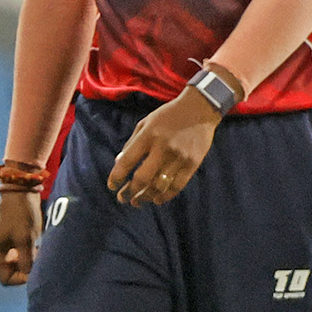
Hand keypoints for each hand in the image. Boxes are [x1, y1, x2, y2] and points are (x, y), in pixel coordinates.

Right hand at [0, 189, 42, 285]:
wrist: (21, 191)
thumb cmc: (22, 215)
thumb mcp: (25, 239)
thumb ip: (26, 260)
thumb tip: (29, 276)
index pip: (6, 279)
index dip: (22, 279)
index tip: (35, 270)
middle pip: (11, 272)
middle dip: (26, 269)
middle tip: (38, 258)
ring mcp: (2, 245)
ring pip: (17, 264)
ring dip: (29, 261)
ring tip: (38, 251)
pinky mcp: (10, 239)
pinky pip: (19, 255)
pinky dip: (29, 253)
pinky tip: (37, 245)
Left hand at [105, 89, 220, 206]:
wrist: (200, 109)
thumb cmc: (168, 115)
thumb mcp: (145, 123)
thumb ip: (132, 143)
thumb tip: (119, 163)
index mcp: (148, 135)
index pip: (127, 161)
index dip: (116, 177)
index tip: (112, 185)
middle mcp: (162, 148)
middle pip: (142, 178)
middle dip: (129, 192)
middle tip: (122, 198)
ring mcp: (179, 158)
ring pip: (158, 186)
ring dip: (145, 197)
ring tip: (137, 201)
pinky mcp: (192, 164)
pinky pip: (176, 186)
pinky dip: (165, 196)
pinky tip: (156, 199)